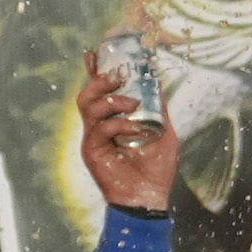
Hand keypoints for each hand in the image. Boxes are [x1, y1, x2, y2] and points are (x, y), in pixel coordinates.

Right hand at [77, 55, 179, 215]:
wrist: (150, 198)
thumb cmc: (156, 169)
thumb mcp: (164, 133)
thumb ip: (158, 110)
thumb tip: (158, 84)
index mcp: (113, 121)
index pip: (100, 92)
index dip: (94, 72)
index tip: (95, 53)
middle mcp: (99, 127)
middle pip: (87, 95)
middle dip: (99, 80)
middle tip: (118, 75)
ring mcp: (94, 139)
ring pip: (89, 107)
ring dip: (111, 100)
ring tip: (132, 103)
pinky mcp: (92, 151)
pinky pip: (100, 129)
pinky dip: (120, 125)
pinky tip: (136, 131)